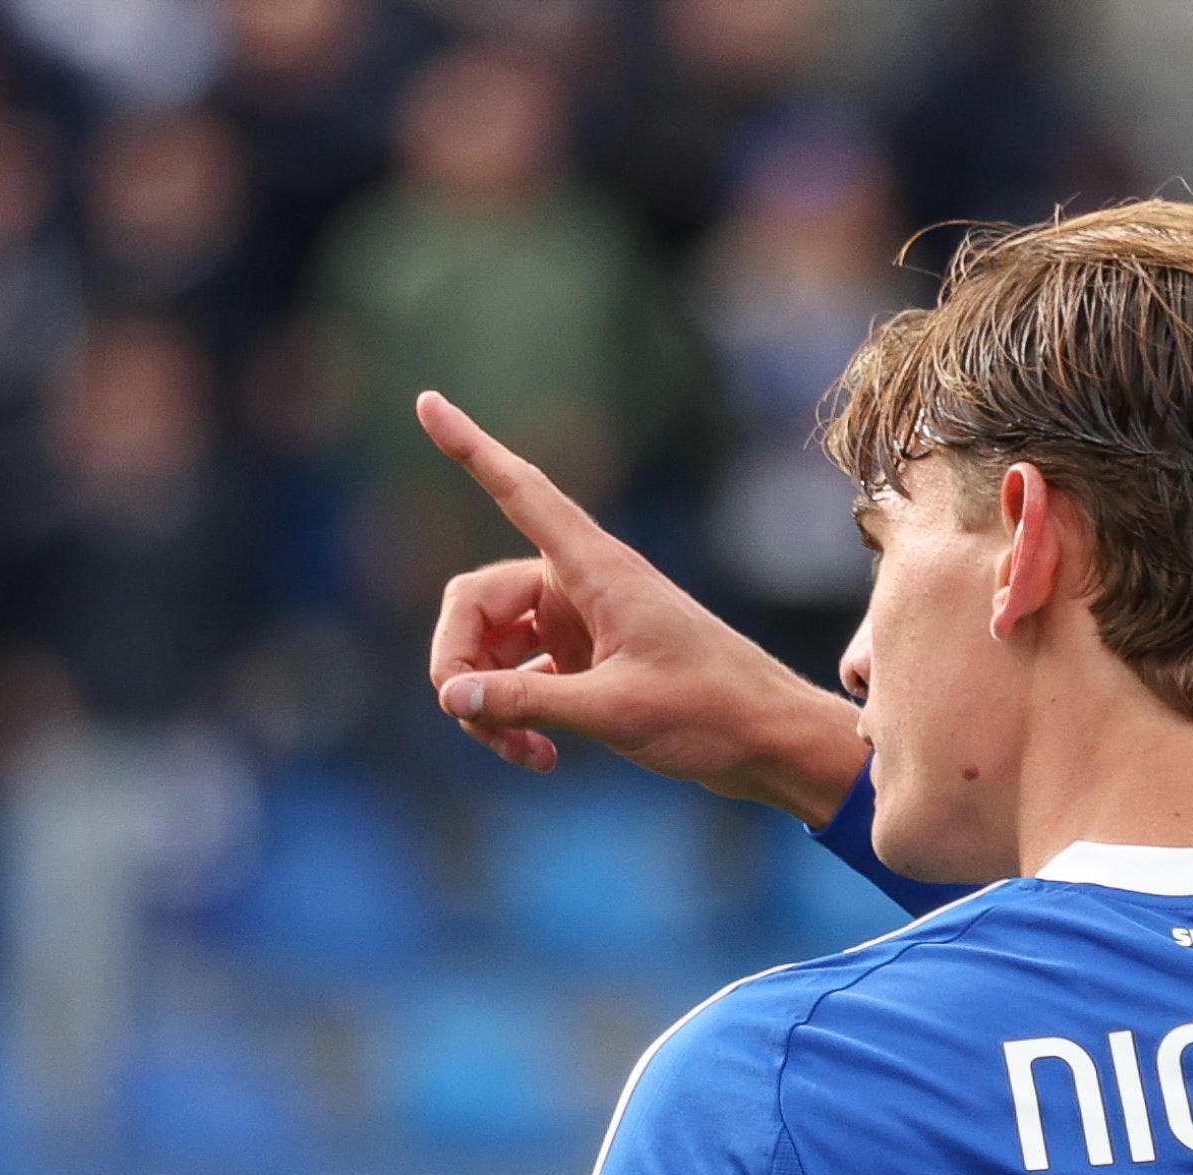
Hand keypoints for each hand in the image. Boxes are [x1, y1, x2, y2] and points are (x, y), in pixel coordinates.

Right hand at [417, 391, 869, 824]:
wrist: (768, 742)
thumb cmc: (710, 713)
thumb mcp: (615, 710)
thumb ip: (527, 702)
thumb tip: (451, 698)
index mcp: (595, 568)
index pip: (518, 492)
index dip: (469, 448)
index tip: (425, 400)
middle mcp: (580, 584)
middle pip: (474, 603)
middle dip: (459, 662)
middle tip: (465, 717)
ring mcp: (579, 623)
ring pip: (491, 649)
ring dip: (489, 702)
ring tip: (520, 752)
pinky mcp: (584, 662)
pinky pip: (519, 678)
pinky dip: (516, 714)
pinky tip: (540, 756)